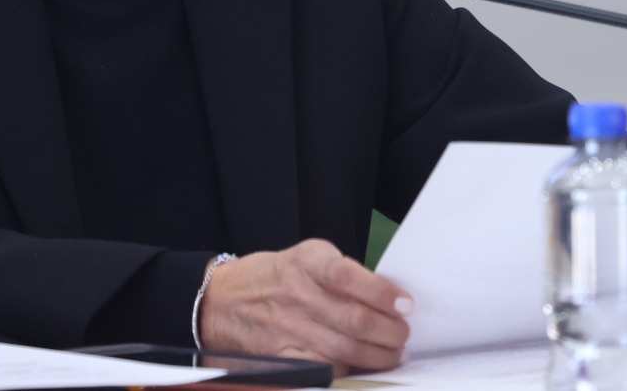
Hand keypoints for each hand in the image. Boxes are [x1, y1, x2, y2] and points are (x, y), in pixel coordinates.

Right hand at [197, 238, 413, 376]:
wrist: (221, 300)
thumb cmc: (273, 277)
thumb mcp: (306, 257)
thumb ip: (342, 274)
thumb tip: (387, 298)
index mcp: (307, 262)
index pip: (349, 277)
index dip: (383, 293)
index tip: (405, 304)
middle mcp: (296, 293)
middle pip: (354, 319)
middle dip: (389, 332)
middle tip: (403, 335)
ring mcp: (287, 327)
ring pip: (345, 348)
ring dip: (378, 355)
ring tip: (392, 353)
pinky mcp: (281, 355)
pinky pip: (323, 368)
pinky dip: (348, 369)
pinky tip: (360, 365)